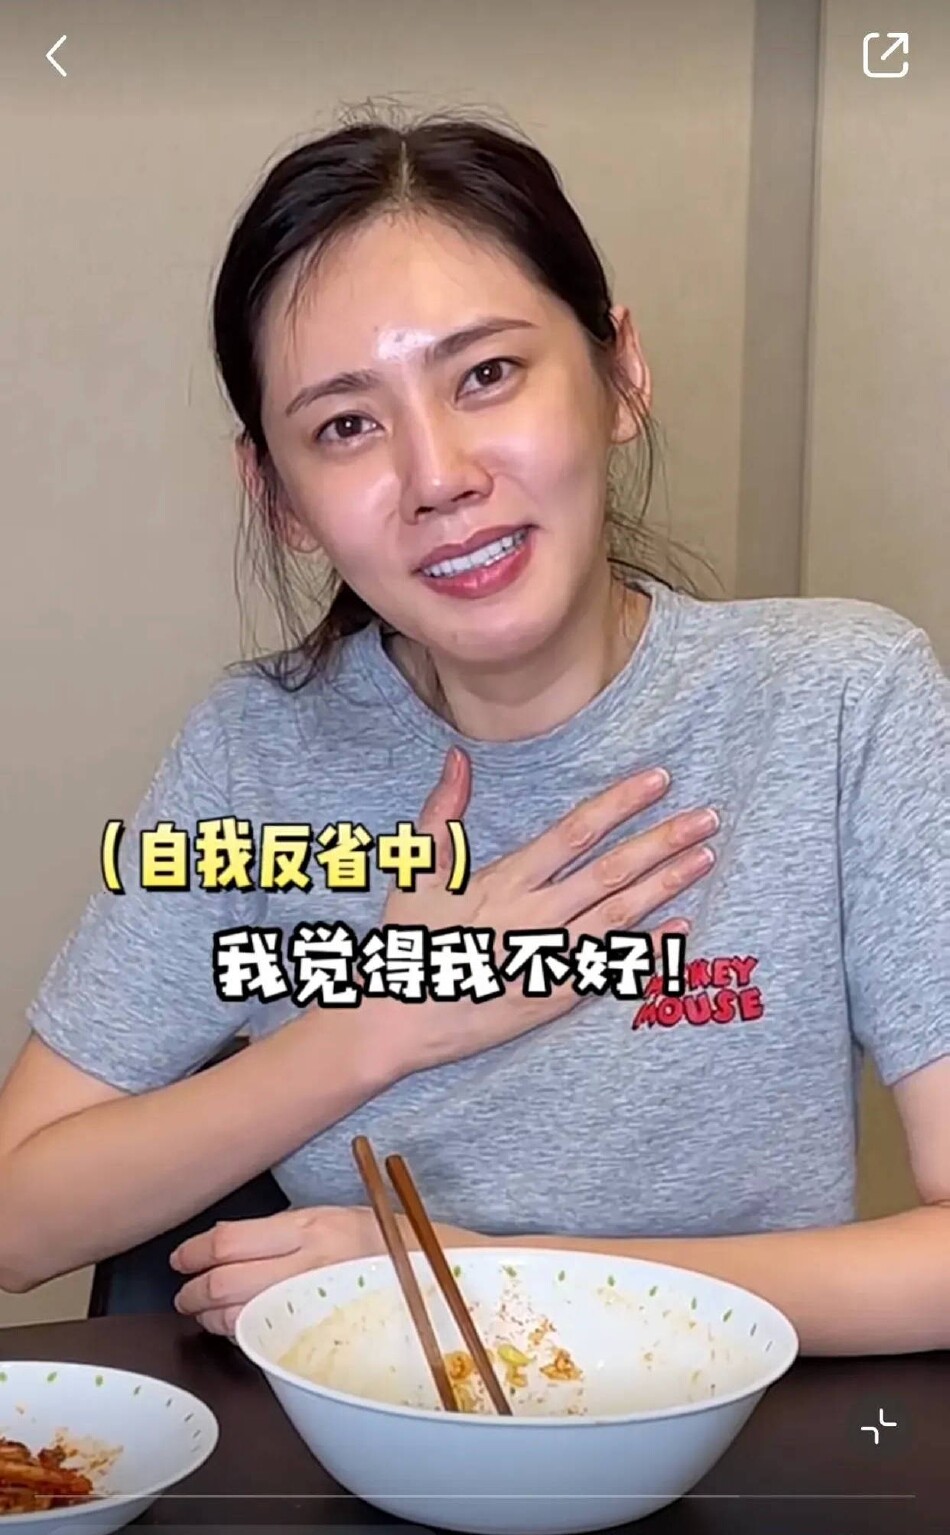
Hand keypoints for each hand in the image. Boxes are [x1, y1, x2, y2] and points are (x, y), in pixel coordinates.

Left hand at [169, 1207, 388, 1336]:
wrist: (433, 1275)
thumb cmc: (383, 1243)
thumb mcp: (334, 1217)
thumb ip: (284, 1231)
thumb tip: (229, 1245)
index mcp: (310, 1228)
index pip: (230, 1241)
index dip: (195, 1252)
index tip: (181, 1258)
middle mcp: (309, 1266)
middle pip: (225, 1283)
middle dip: (193, 1292)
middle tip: (185, 1292)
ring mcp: (315, 1306)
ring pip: (238, 1319)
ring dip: (212, 1319)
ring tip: (206, 1312)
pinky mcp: (321, 1338)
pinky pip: (265, 1342)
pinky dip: (242, 1336)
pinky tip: (240, 1328)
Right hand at [380, 749, 717, 1071]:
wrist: (398, 1022)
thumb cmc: (408, 941)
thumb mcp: (417, 872)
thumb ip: (443, 814)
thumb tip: (460, 758)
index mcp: (505, 883)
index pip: (574, 832)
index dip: (619, 803)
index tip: (658, 779)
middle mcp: (534, 918)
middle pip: (610, 871)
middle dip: (662, 841)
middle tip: (707, 816)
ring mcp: (549, 960)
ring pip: (619, 916)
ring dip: (666, 886)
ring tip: (705, 857)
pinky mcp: (556, 997)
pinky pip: (612, 969)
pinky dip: (649, 949)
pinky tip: (682, 928)